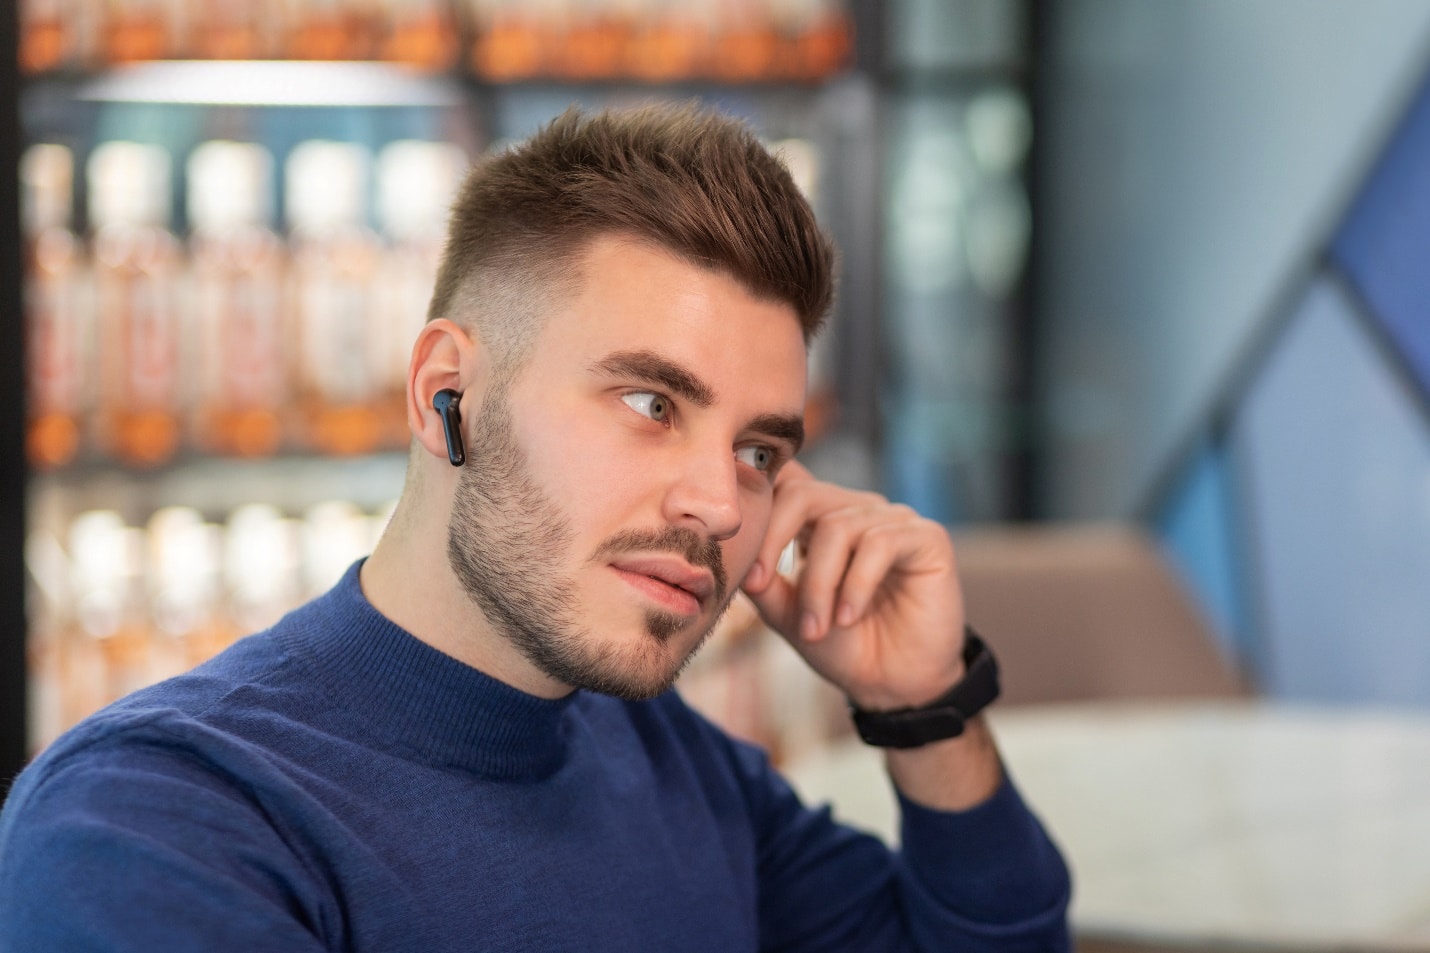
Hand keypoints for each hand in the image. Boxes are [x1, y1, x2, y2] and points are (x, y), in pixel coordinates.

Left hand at [740, 462, 966, 710]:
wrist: (894, 686)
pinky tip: (847, 617)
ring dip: (817, 584)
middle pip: (802, 495)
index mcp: (820, 519)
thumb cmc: (842, 646)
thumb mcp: (787, 615)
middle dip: (773, 541)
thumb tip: (733, 555)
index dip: (756, 508)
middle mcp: (856, 510)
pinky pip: (880, 543)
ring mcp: (892, 519)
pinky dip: (855, 585)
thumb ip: (761, 582)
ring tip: (815, 628)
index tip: (737, 558)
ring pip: (837, 527)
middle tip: (758, 586)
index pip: (783, 485)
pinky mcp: (926, 537)